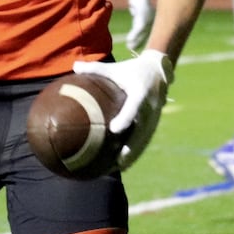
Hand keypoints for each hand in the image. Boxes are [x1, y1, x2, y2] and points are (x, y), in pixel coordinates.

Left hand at [72, 49, 172, 170]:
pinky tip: (123, 164)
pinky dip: (136, 151)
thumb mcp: (115, 68)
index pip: (134, 107)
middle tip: (119, 160)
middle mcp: (150, 107)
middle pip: (142, 130)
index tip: (115, 129)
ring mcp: (154, 117)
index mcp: (141, 92)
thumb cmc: (131, 70)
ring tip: (120, 167)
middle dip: (132, 147)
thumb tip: (74, 66)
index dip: (126, 118)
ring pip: (145, 139)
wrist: (158, 71)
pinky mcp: (154, 123)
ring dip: (135, 154)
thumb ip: (95, 68)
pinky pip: (145, 139)